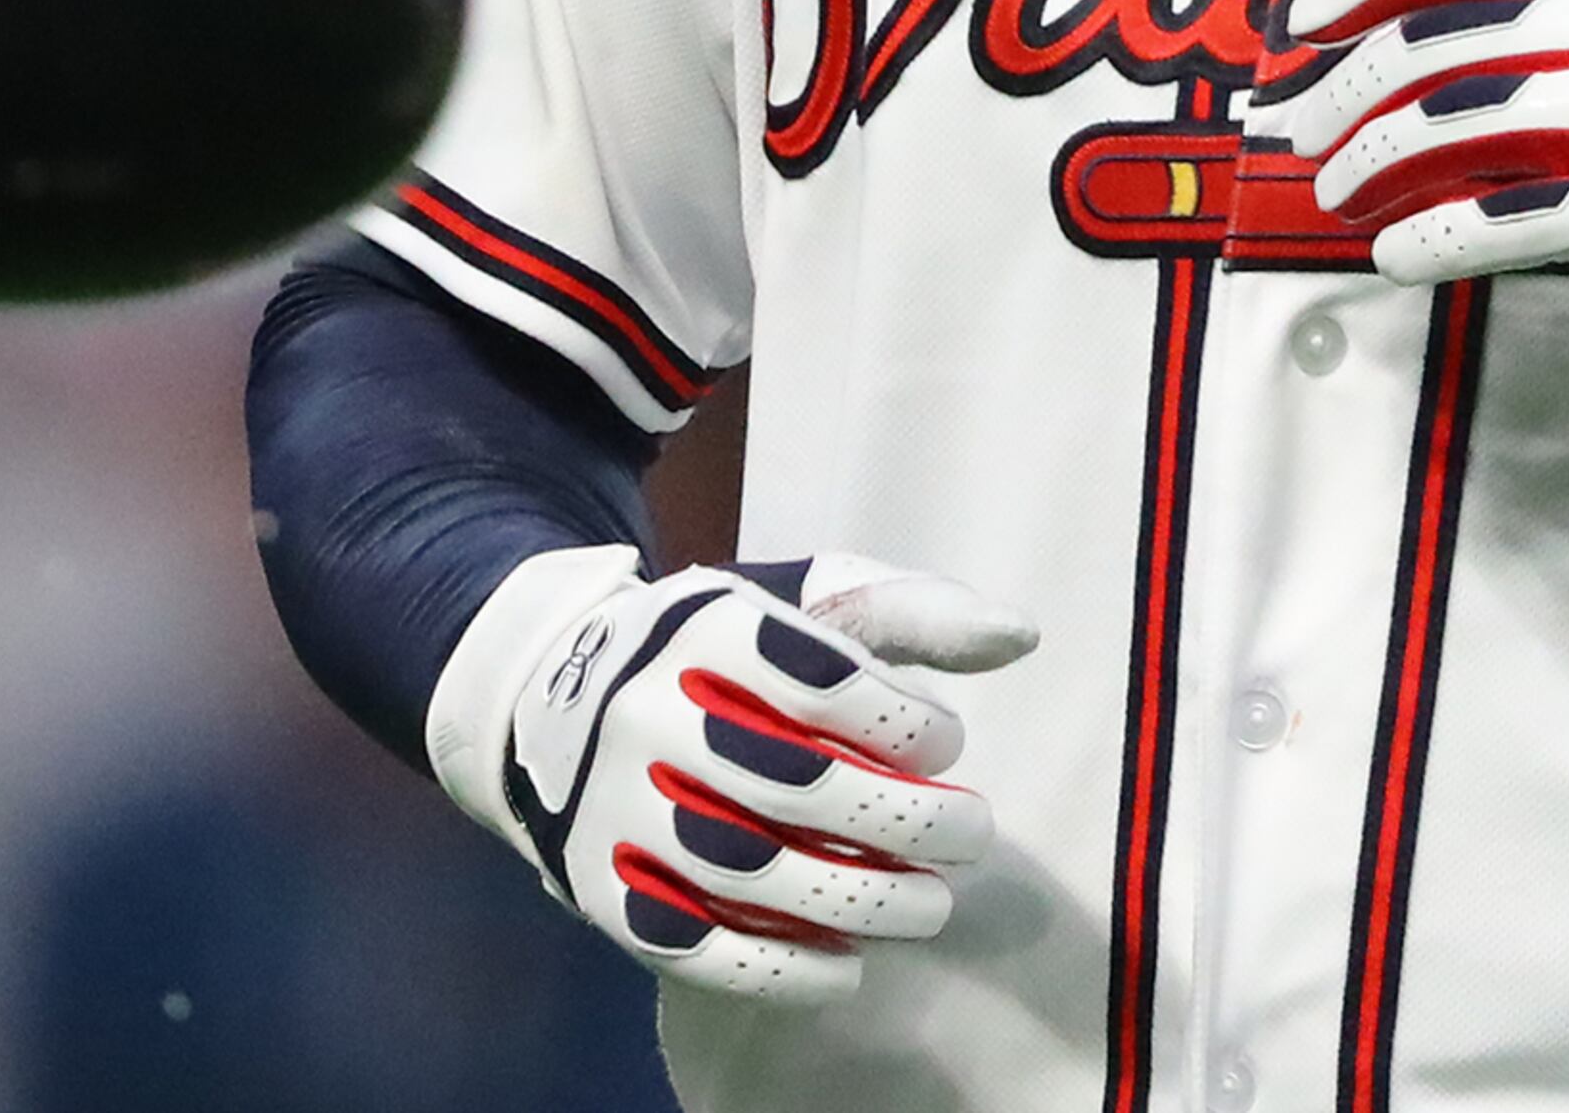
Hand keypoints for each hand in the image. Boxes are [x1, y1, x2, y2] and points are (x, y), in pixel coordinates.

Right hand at [429, 544, 1037, 1000]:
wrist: (548, 694)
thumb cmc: (713, 650)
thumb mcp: (797, 600)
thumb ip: (909, 611)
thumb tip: (1020, 636)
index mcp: (708, 626)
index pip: (828, 681)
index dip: (909, 723)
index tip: (949, 745)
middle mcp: (653, 711)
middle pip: (800, 782)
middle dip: (908, 820)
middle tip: (973, 835)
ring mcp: (620, 806)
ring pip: (755, 870)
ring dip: (862, 901)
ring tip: (932, 906)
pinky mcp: (602, 887)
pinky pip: (695, 945)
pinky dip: (781, 968)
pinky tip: (848, 968)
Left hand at [1268, 0, 1568, 380]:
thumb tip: (1468, 11)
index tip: (1302, 23)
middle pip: (1430, 44)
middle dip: (1342, 88)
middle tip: (1297, 126)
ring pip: (1452, 128)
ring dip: (1369, 162)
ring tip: (1331, 191)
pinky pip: (1510, 218)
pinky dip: (1434, 237)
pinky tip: (1394, 254)